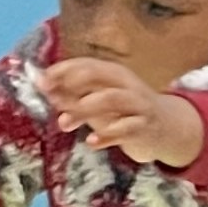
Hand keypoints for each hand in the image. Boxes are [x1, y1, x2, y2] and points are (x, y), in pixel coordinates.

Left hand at [39, 57, 206, 167]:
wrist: (167, 128)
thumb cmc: (126, 113)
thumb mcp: (99, 103)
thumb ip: (73, 97)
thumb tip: (43, 89)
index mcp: (113, 73)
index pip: (85, 64)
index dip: (62, 70)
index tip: (40, 81)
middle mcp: (126, 84)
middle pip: (97, 76)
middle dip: (71, 84)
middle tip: (50, 96)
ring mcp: (137, 104)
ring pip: (111, 99)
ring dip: (84, 109)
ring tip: (63, 123)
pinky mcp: (144, 127)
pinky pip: (125, 128)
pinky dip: (107, 135)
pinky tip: (91, 142)